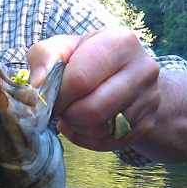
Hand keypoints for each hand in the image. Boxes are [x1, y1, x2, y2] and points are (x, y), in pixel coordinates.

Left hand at [28, 28, 160, 152]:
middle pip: (93, 110)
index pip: (81, 79)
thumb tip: (37, 87)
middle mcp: (142, 70)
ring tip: (72, 114)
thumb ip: (45, 58)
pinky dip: (87, 140)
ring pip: (101, 129)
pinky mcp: (146, 124)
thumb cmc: (90, 59)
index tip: (48, 100)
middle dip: (67, 114)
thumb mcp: (66, 47)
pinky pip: (108, 144)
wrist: (128, 74)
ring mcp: (149, 99)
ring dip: (76, 128)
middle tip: (60, 109)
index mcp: (120, 43)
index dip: (58, 96)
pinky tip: (82, 127)